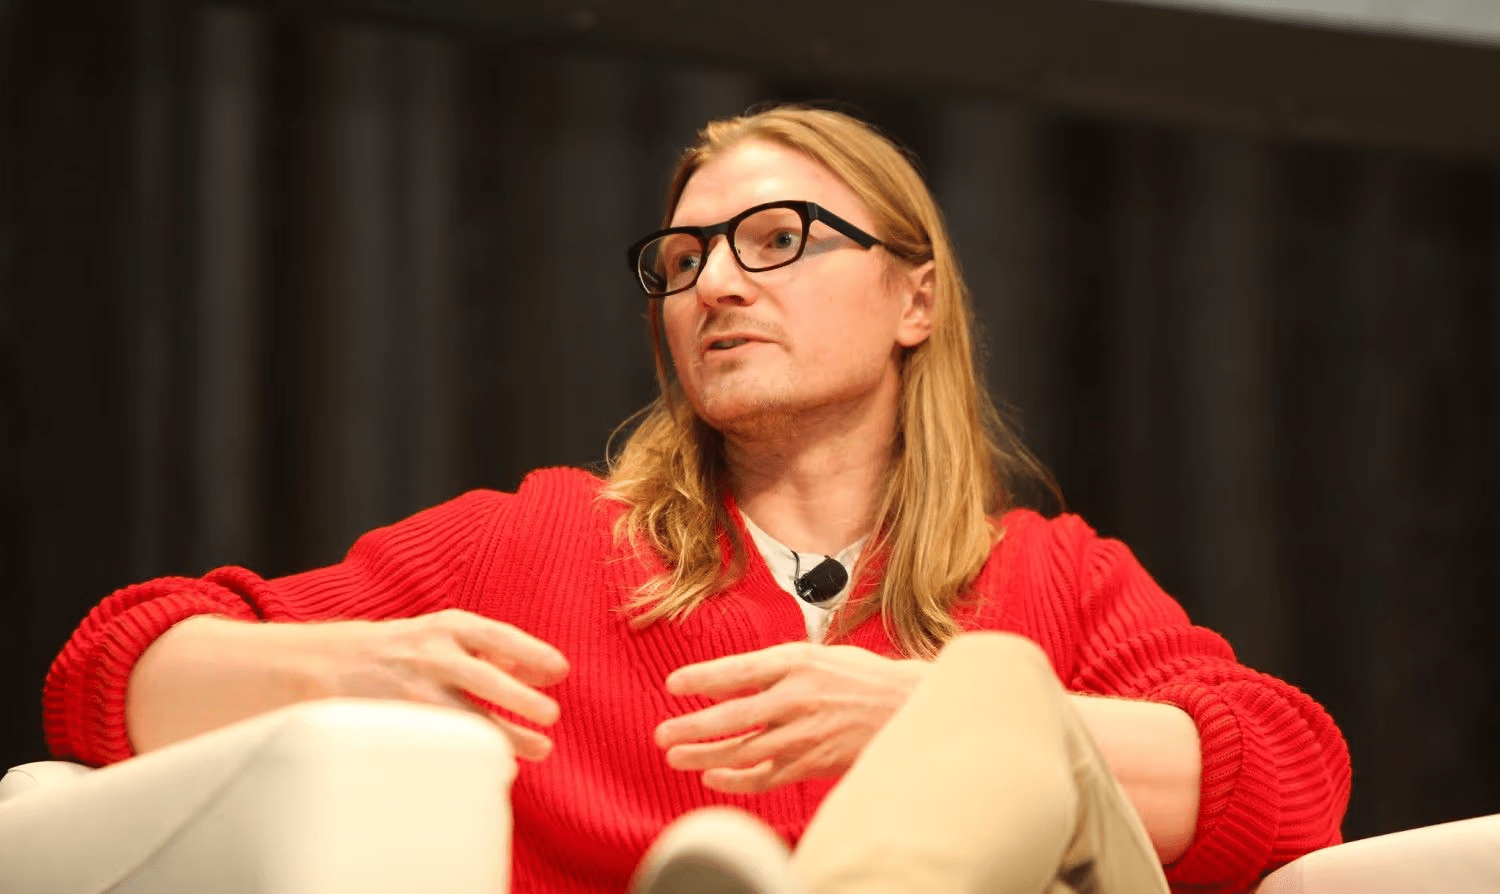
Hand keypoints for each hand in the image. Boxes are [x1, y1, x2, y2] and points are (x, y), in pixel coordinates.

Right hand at [300, 609, 569, 759]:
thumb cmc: (404, 647)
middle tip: (553, 714)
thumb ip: (489, 648)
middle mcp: (430, 654)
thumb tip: (538, 668)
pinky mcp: (400, 720)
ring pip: (465, 716)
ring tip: (541, 748)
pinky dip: (474, 754)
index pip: (497, 636)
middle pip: (482, 677)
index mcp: (447, 627)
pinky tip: (502, 764)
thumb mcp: (444, 632)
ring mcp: (412, 689)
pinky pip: (444, 740)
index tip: (561, 670)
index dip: (532, 652)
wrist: (330, 662)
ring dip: (506, 735)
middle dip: (519, 697)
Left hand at [654, 642, 927, 793]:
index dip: (702, 677)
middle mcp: (799, 697)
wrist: (908, 707)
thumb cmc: (859, 678)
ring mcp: (806, 734)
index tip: (672, 684)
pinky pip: (766, 777)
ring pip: (745, 751)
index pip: (739, 670)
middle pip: (735, 716)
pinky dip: (736, 780)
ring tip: (676, 757)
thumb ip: (775, 666)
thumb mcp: (818, 655)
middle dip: (693, 727)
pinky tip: (713, 778)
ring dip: (706, 757)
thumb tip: (725, 681)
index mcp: (798, 662)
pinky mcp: (813, 762)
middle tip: (661, 734)